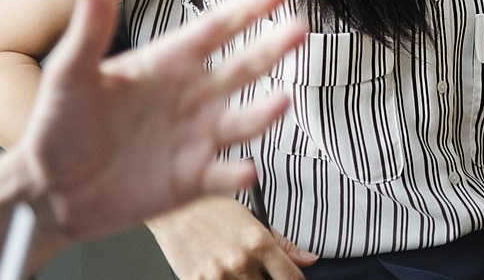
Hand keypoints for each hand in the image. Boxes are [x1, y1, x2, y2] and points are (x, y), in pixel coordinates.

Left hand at [14, 0, 306, 242]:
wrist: (50, 193)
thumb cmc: (58, 126)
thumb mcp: (69, 72)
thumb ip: (91, 25)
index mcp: (170, 62)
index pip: (217, 27)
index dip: (248, 7)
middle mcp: (194, 95)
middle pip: (245, 67)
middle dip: (274, 48)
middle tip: (299, 29)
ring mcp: (198, 138)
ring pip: (244, 121)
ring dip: (264, 112)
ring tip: (281, 101)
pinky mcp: (193, 180)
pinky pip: (223, 176)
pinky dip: (237, 174)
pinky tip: (244, 170)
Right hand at [150, 195, 317, 279]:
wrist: (174, 212)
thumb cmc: (213, 210)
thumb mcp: (253, 219)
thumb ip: (282, 243)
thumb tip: (308, 259)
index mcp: (258, 242)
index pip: (290, 278)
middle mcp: (240, 261)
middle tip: (261, 272)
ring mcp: (217, 276)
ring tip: (241, 272)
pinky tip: (224, 275)